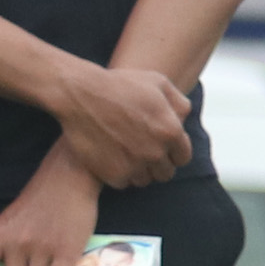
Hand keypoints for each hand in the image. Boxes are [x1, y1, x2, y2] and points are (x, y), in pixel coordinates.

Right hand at [50, 61, 191, 189]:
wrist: (80, 95)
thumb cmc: (119, 85)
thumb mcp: (157, 82)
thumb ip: (179, 103)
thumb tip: (184, 121)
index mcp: (170, 131)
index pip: (182, 157)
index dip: (173, 153)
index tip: (161, 148)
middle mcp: (156, 152)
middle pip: (165, 173)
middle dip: (157, 163)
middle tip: (142, 152)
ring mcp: (135, 166)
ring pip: (145, 180)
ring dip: (138, 170)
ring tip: (126, 154)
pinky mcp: (114, 175)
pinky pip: (124, 183)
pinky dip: (119, 174)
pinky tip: (112, 158)